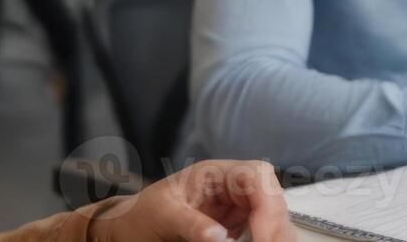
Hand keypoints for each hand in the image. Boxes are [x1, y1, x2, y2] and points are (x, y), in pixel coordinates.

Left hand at [87, 160, 294, 241]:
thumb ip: (188, 223)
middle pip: (272, 200)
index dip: (269, 204)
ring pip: (273, 220)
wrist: (130, 230)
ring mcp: (238, 210)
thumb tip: (219, 237)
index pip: (257, 176)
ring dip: (274, 236)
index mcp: (213, 173)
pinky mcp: (238, 230)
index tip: (265, 237)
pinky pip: (261, 234)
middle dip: (277, 228)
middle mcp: (231, 188)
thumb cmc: (141, 214)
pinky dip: (263, 241)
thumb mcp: (160, 215)